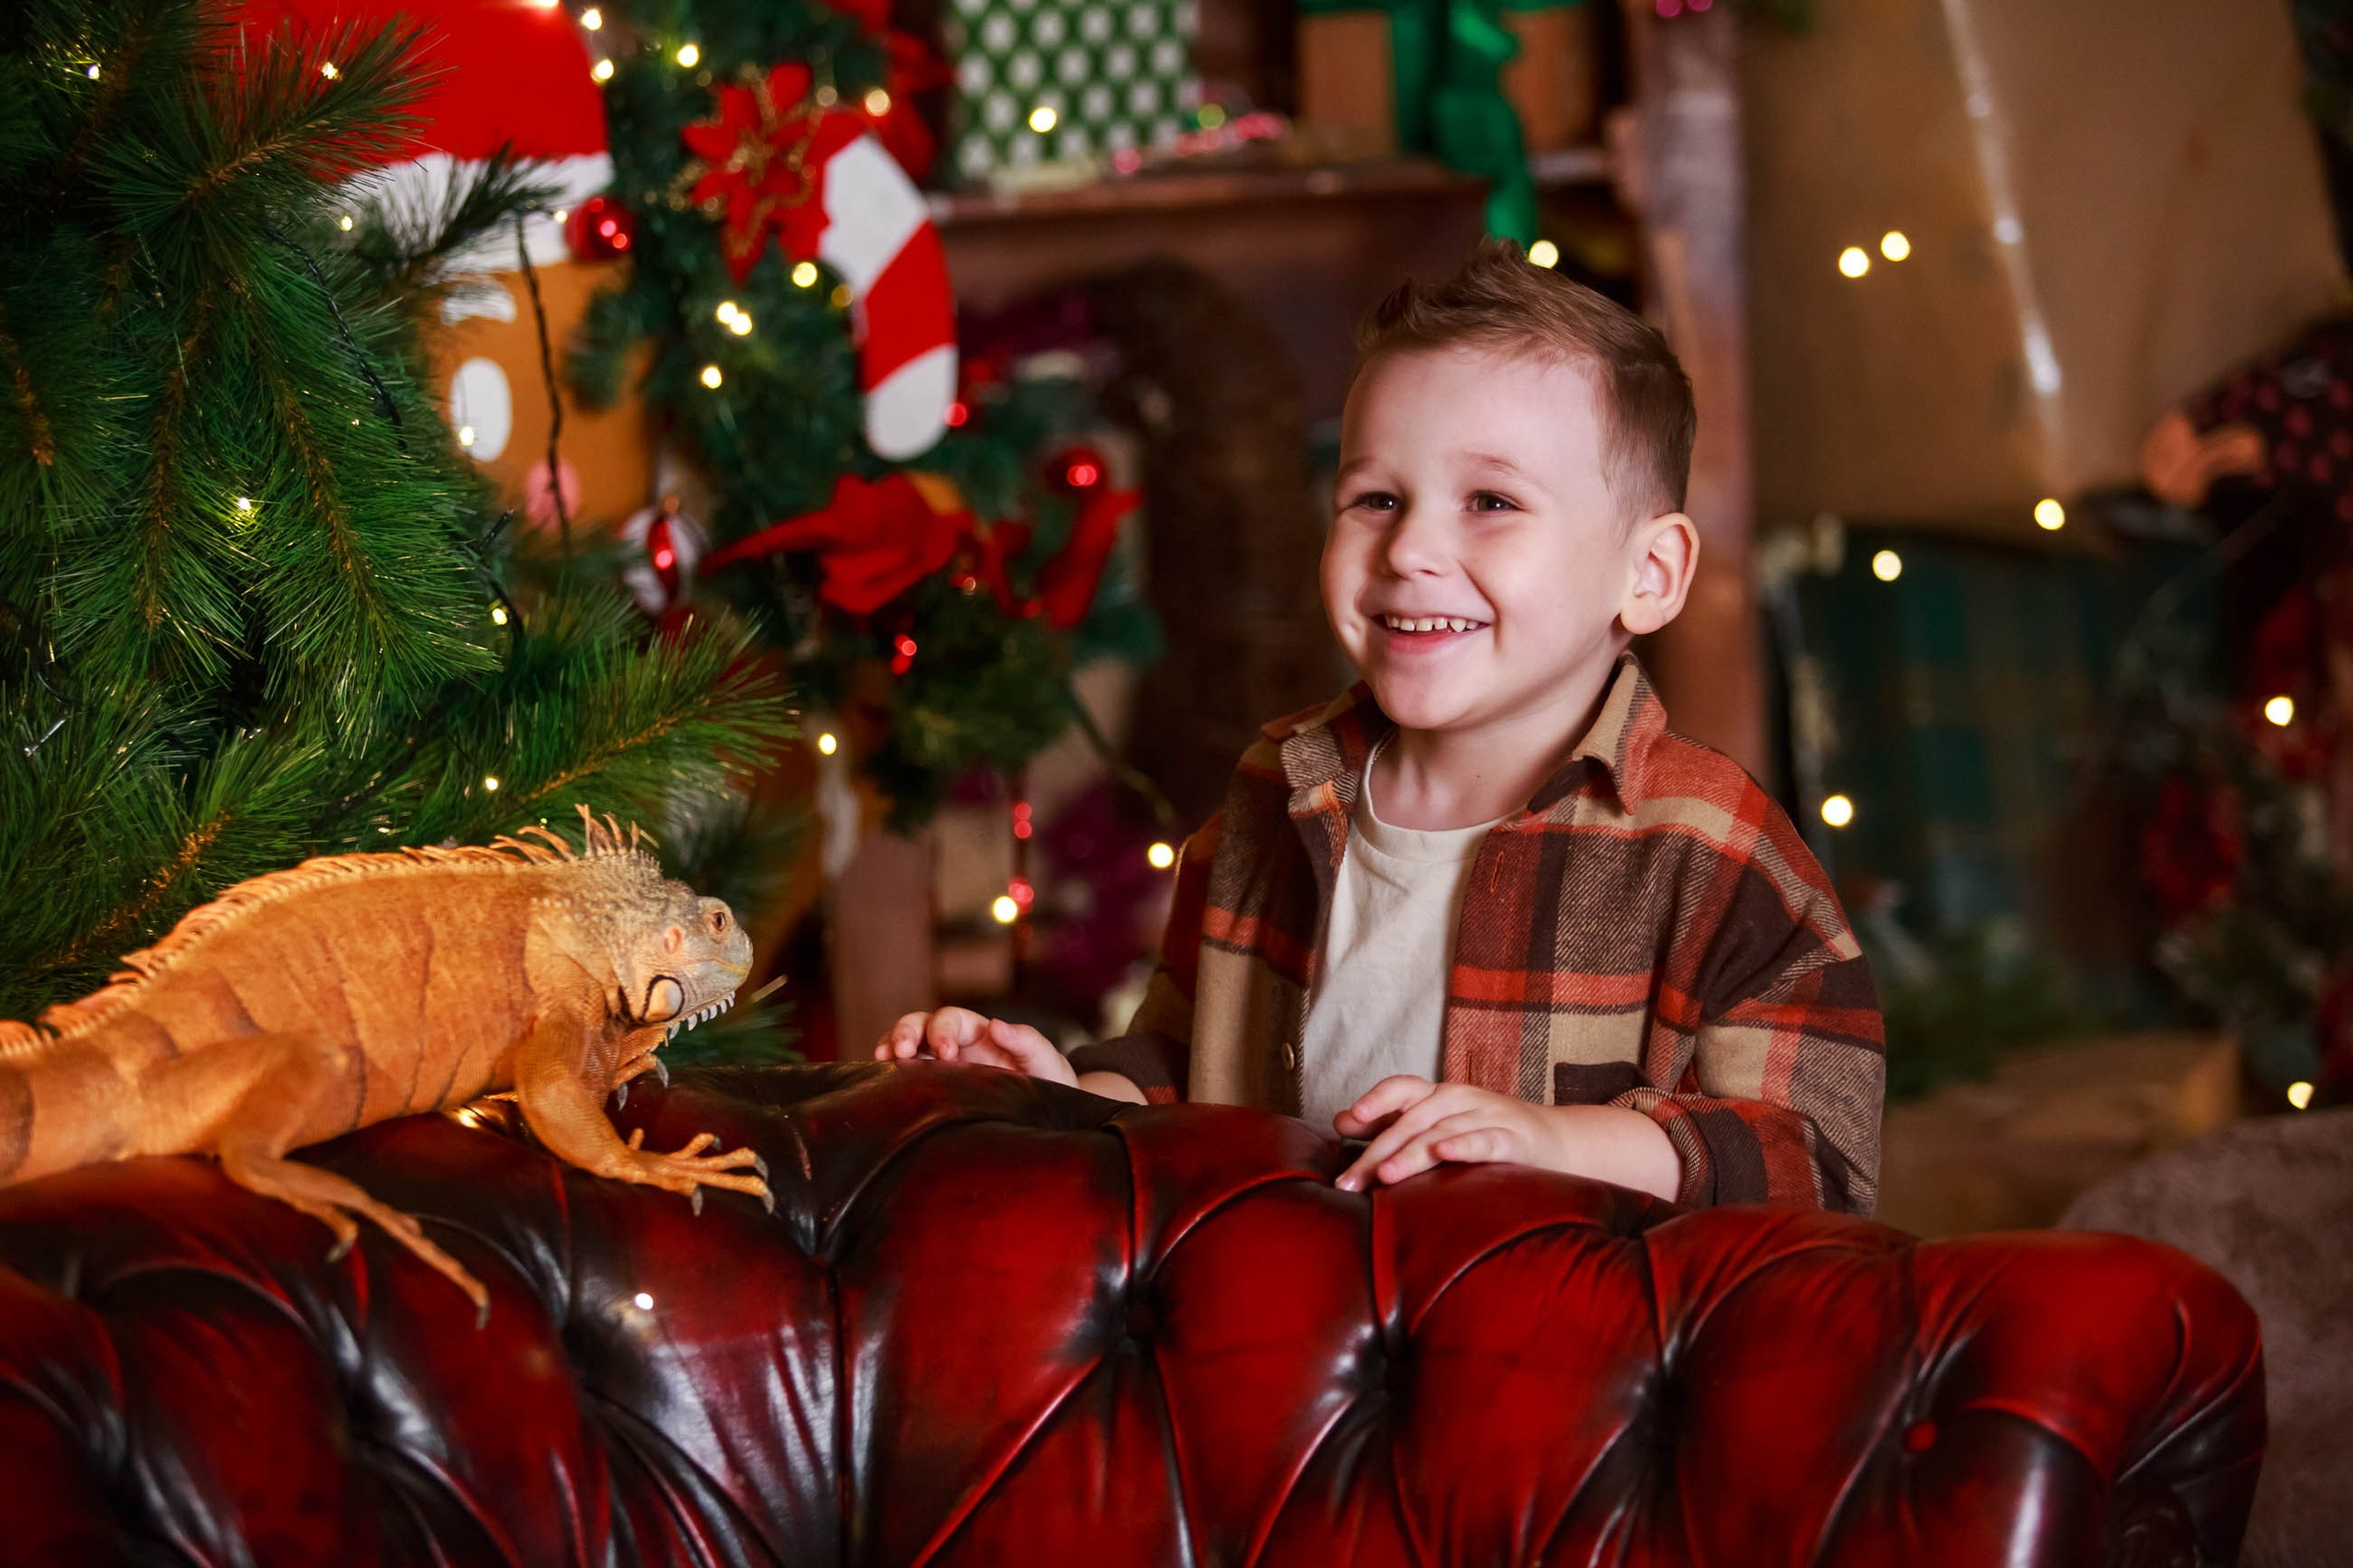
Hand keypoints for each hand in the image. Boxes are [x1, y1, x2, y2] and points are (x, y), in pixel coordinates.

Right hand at [874, 1008, 1076, 1087]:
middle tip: (901, 1051)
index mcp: (979, 1033)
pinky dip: (889, 1073)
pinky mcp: (933, 1088)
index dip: (942, 1030)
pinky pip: (905, 1074)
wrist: (1049, 1115)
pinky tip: (881, 1081)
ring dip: (891, 1046)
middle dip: (907, 1032)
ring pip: (907, 1045)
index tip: (945, 1052)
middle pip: (921, 1024)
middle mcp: (955, 1044)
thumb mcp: (1046, 1061)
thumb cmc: (1049, 1083)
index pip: (951, 1019)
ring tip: (882, 1059)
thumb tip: (997, 1025)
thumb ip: (1027, 1041)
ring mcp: (940, 1065)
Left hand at [1333, 1076, 1682, 1199]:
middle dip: (1376, 1153)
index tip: (1347, 1122)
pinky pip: (1485, 1141)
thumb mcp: (1438, 1125)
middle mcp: (1459, 1100)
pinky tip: (1446, 1153)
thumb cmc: (1485, 1136)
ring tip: (1385, 1175)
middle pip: (1411, 1121)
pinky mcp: (1512, 1140)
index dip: (1374, 1101)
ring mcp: (1486, 1116)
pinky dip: (1464, 1145)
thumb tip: (1340, 1120)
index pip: (1400, 1089)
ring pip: (1441, 1132)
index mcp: (1438, 1095)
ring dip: (1411, 1153)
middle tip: (1349, 1183)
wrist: (1557, 1143)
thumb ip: (1392, 1123)